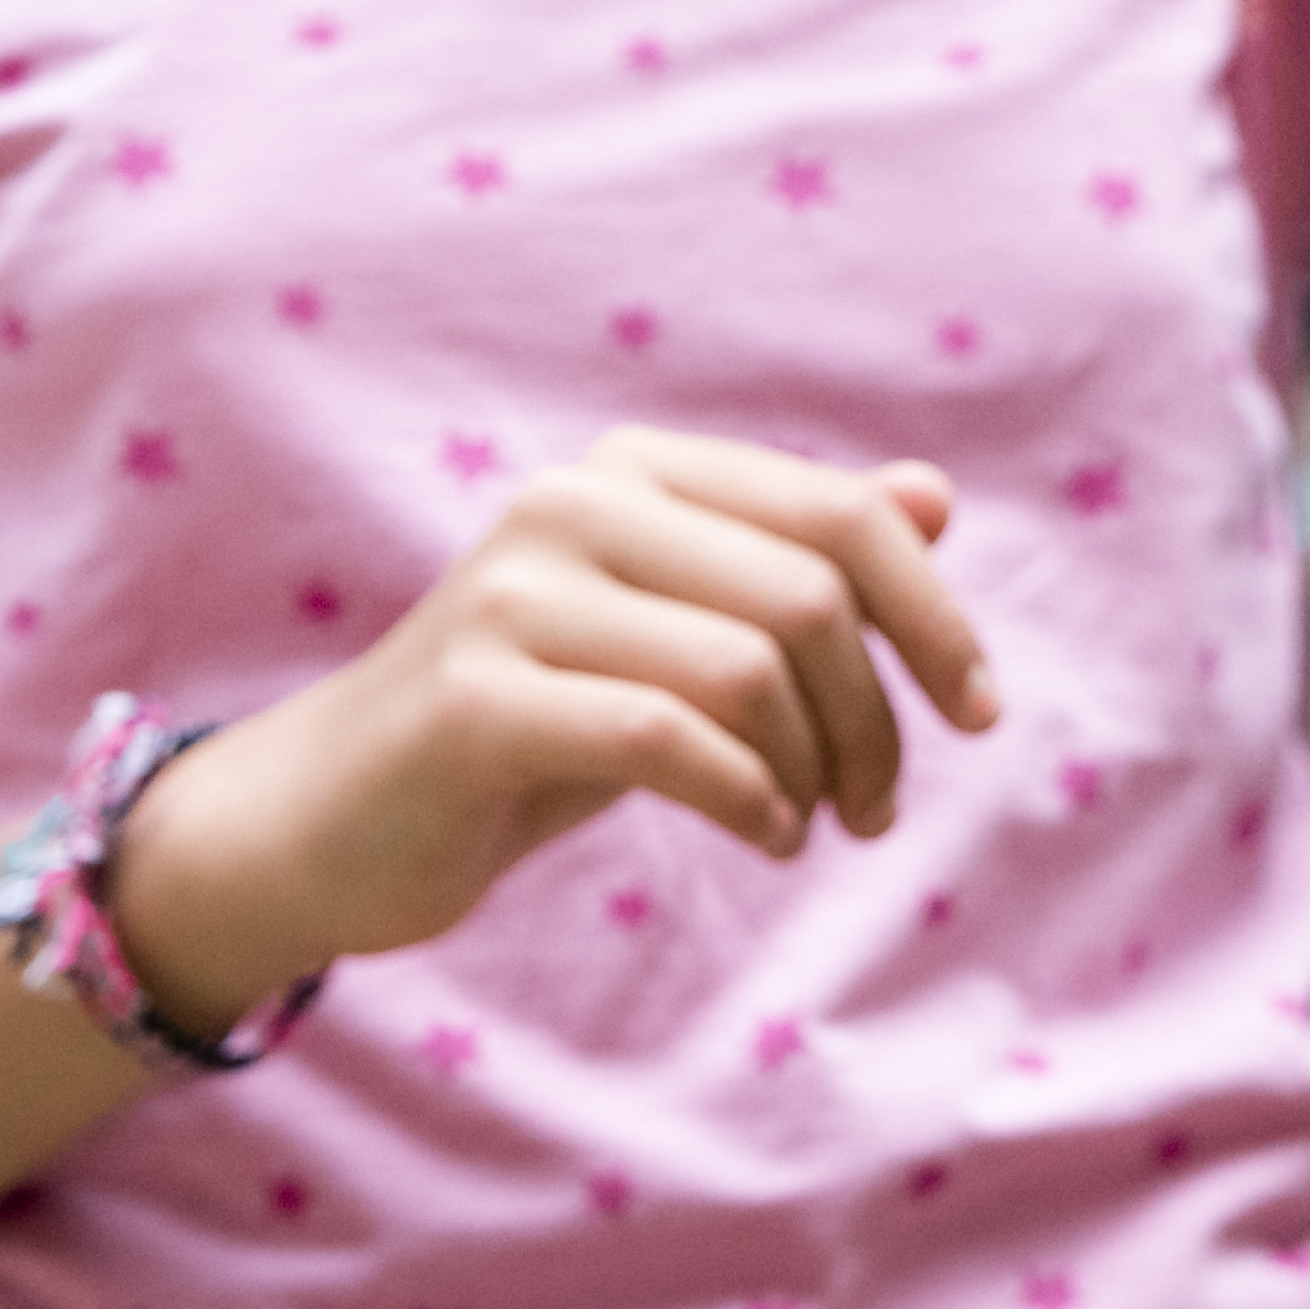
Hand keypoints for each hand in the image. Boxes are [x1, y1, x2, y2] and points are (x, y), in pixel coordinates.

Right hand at [101, 427, 1002, 1033]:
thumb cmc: (531, 726)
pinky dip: (747, 800)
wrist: (329, 820)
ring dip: (811, 770)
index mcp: (634, 471)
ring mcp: (513, 594)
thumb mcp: (674, 638)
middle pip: (809, 595)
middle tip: (875, 808)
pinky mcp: (475, 699)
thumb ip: (792, 560)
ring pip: (747, 668)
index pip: (842, 514)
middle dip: (878, 715)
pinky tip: (762, 837)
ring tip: (803, 825)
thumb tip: (936, 494)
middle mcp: (572, 503)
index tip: (980, 712)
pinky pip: (666, 740)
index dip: (934, 615)